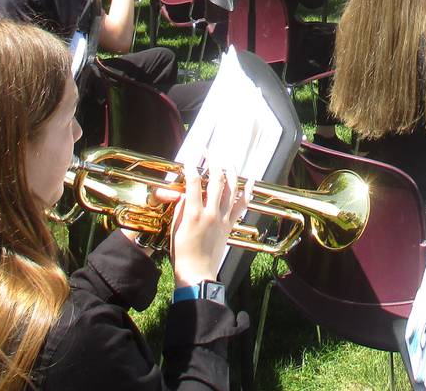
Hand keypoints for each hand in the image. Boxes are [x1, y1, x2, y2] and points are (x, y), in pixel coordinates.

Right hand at [168, 168, 249, 288]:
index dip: (191, 167)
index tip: (190, 158)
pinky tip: (250, 180)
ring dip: (230, 173)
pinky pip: (241, 205)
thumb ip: (181, 207)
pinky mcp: (230, 225)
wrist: (197, 273)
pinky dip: (247, 192)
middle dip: (213, 162)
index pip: (193, 182)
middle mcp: (210, 212)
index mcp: (193, 213)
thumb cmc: (182, 252)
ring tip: (227, 163)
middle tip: (209, 153)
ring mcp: (222, 218)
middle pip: (215, 181)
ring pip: (231, 189)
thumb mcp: (175, 227)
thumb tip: (186, 193)